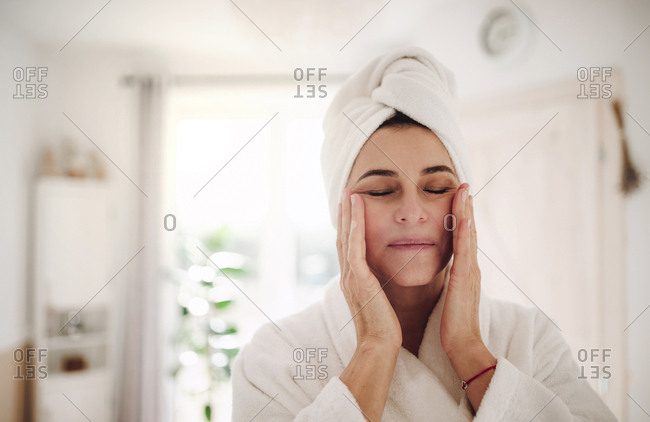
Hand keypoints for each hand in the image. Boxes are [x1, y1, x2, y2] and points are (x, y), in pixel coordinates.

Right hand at [337, 188, 401, 350]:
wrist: (379, 345)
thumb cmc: (383, 328)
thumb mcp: (378, 301)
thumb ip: (377, 287)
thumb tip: (382, 280)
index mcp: (353, 281)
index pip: (349, 247)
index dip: (349, 226)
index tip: (351, 208)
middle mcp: (348, 276)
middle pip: (343, 238)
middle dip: (344, 215)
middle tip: (346, 193)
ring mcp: (351, 277)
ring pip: (346, 238)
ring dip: (348, 215)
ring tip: (350, 194)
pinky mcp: (359, 279)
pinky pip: (354, 248)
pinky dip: (355, 227)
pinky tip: (357, 211)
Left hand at [440, 183, 483, 355]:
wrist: (462, 345)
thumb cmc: (453, 323)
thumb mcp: (451, 295)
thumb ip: (451, 280)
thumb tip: (446, 270)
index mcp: (464, 270)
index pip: (463, 237)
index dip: (462, 216)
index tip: (458, 196)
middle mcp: (470, 267)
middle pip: (469, 231)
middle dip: (466, 207)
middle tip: (463, 184)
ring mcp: (469, 273)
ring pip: (469, 236)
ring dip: (467, 213)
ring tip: (464, 191)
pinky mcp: (464, 281)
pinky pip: (464, 253)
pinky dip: (465, 234)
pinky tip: (463, 219)